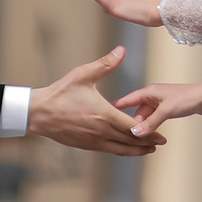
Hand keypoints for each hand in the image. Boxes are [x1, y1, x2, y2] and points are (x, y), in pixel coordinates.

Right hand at [29, 47, 164, 156]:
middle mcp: (102, 131)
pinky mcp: (86, 146)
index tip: (162, 135)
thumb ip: (106, 64)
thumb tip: (121, 50)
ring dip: (136, 151)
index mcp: (105, 115)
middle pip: (131, 141)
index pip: (134, 126)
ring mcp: (94, 141)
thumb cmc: (61, 92)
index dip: (150, 131)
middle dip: (148, 142)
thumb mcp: (84, 74)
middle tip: (161, 143)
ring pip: (121, 150)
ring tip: (149, 150)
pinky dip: (121, 151)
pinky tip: (126, 149)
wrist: (39, 113)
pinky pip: (109, 151)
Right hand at [117, 81, 201, 139]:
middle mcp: (150, 97)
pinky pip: (152, 120)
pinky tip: (149, 136)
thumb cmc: (187, 98)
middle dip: (131, 124)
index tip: (103, 117)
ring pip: (144, 119)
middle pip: (134, 113)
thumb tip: (136, 133)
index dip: (115, 109)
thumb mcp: (166, 111)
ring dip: (142, 128)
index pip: (126, 101)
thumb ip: (151, 122)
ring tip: (138, 140)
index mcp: (148, 92)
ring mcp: (157, 104)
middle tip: (125, 137)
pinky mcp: (164, 110)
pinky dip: (150, 128)